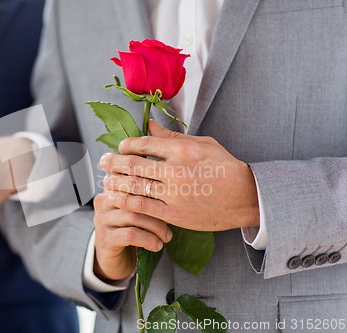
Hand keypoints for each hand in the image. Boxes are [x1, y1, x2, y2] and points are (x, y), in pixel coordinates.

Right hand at [93, 191, 171, 280]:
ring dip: (156, 227)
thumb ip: (144, 200)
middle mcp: (104, 202)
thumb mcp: (136, 213)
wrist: (113, 261)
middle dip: (157, 212)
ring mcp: (102, 220)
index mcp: (112, 190)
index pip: (134, 183)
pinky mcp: (105, 238)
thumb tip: (170, 195)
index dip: (153, 191)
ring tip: (166, 237)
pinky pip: (130, 235)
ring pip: (134, 217)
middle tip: (172, 222)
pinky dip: (148, 240)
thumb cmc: (129, 233)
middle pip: (135, 199)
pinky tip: (156, 246)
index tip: (170, 201)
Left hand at [100, 120, 259, 231]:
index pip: (143, 143)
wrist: (246, 197)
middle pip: (133, 165)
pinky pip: (142, 207)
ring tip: (106, 180)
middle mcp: (175, 171)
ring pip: (134, 187)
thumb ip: (172, 135)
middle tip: (103, 161)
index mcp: (182, 149)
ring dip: (115, 183)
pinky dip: (125, 201)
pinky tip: (116, 198)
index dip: (126, 145)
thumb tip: (148, 124)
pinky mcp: (173, 214)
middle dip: (113, 162)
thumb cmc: (225, 167)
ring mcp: (173, 194)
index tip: (120, 147)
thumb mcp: (203, 143)